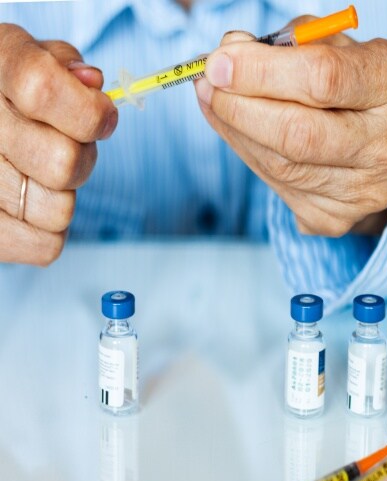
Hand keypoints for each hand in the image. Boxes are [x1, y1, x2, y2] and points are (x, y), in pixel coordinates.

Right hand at [0, 24, 116, 264]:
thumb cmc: (14, 92)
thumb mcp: (38, 59)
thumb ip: (66, 66)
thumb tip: (91, 84)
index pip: (42, 90)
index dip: (90, 112)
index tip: (104, 118)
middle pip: (62, 162)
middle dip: (83, 158)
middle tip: (67, 146)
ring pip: (59, 210)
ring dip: (65, 195)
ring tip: (39, 174)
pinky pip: (46, 247)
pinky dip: (52, 231)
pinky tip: (32, 203)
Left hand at [195, 22, 386, 236]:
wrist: (374, 141)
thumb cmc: (345, 83)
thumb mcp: (325, 47)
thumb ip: (280, 47)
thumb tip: (224, 59)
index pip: (323, 78)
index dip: (261, 71)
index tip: (218, 62)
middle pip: (300, 135)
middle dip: (239, 107)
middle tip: (208, 85)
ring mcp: (366, 190)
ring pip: (281, 166)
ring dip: (235, 131)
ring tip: (217, 101)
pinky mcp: (338, 217)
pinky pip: (277, 189)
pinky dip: (249, 155)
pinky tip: (241, 132)